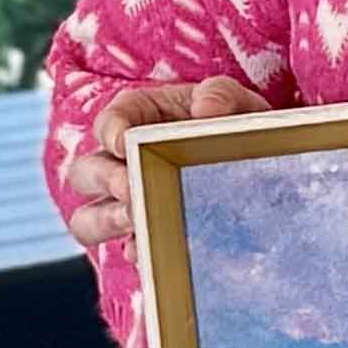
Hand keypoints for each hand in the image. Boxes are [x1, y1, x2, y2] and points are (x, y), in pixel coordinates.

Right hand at [62, 76, 270, 249]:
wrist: (262, 167)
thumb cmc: (236, 127)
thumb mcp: (235, 103)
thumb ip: (222, 94)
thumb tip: (206, 107)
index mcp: (138, 119)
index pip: (108, 121)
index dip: (108, 130)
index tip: (122, 142)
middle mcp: (121, 163)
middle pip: (86, 173)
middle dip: (105, 181)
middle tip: (132, 190)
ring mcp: (127, 204)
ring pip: (87, 218)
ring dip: (106, 221)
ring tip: (136, 222)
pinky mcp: (145, 237)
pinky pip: (124, 250)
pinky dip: (134, 253)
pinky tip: (150, 253)